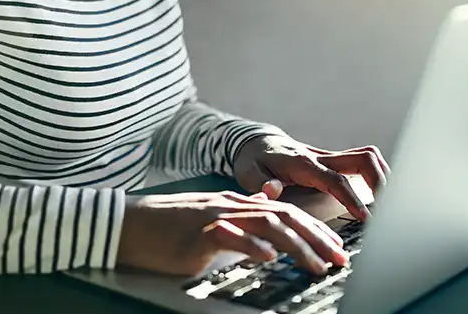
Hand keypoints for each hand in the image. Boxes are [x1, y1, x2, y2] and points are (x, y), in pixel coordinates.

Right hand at [117, 190, 349, 276]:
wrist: (127, 223)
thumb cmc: (165, 227)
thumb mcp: (209, 218)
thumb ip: (238, 217)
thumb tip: (265, 219)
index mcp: (234, 203)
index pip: (284, 211)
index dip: (313, 227)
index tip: (335, 246)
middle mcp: (229, 205)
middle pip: (283, 215)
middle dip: (316, 236)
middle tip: (339, 257)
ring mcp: (214, 216)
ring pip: (265, 224)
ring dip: (295, 245)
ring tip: (316, 264)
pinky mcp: (196, 233)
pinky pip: (229, 236)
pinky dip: (251, 246)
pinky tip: (268, 257)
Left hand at [233, 136, 390, 220]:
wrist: (256, 142)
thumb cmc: (253, 161)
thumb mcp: (248, 173)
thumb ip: (260, 182)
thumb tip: (271, 190)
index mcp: (303, 164)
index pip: (336, 180)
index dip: (352, 199)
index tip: (366, 218)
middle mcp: (321, 157)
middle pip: (362, 159)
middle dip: (380, 181)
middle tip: (389, 209)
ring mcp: (329, 157)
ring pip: (366, 157)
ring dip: (382, 176)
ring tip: (390, 203)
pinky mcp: (333, 160)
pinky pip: (361, 161)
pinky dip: (375, 175)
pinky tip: (379, 195)